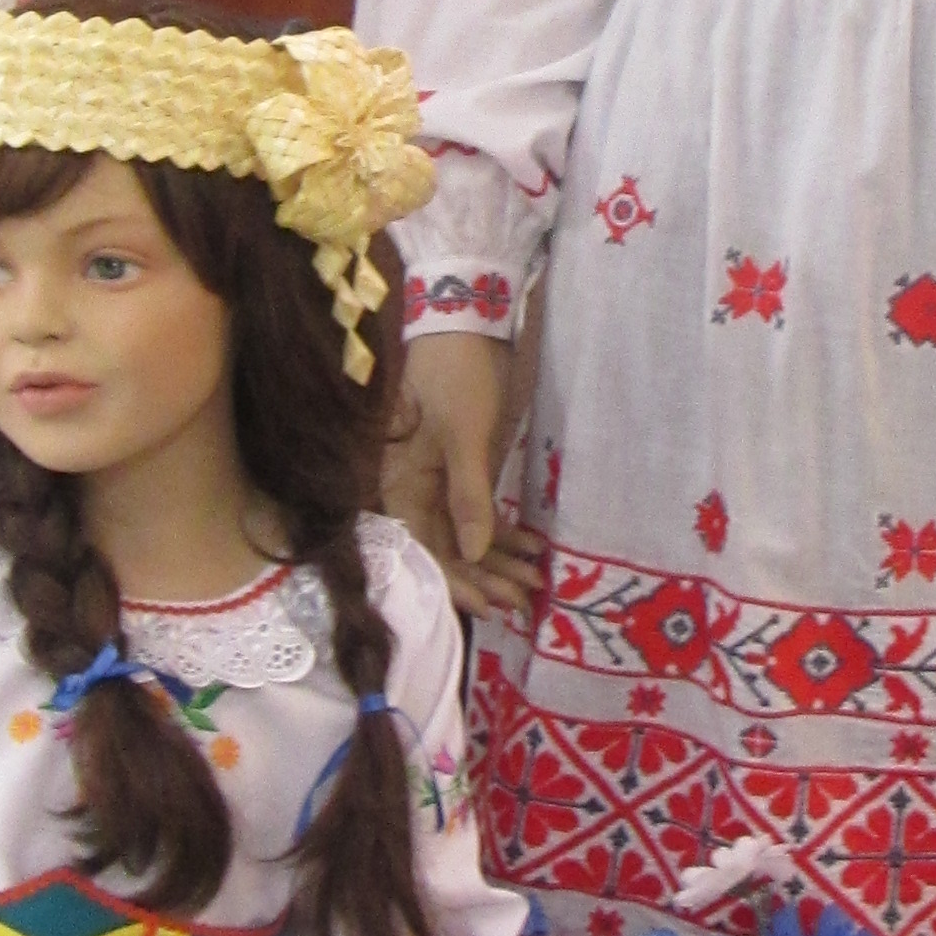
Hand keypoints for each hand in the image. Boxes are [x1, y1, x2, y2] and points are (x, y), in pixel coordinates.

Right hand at [389, 331, 541, 622]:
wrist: (466, 327)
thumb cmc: (458, 375)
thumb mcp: (465, 433)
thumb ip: (468, 495)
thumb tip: (474, 554)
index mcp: (399, 484)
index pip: (424, 548)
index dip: (456, 582)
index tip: (491, 607)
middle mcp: (413, 492)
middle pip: (445, 550)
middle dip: (485, 579)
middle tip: (525, 601)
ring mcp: (438, 485)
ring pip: (465, 538)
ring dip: (499, 563)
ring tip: (537, 582)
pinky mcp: (462, 475)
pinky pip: (478, 516)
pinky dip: (504, 535)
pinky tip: (534, 550)